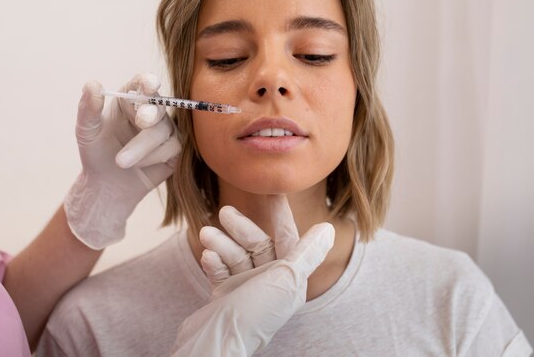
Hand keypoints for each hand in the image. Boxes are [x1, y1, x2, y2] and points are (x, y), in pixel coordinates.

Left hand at [64, 73, 180, 248]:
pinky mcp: (174, 148)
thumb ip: (88, 108)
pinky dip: (152, 158)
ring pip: (163, 130)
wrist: (108, 184)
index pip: (142, 84)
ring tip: (121, 161)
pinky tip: (139, 165)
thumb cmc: (96, 154)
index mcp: (129, 99)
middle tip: (141, 121)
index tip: (149, 84)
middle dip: (150, 114)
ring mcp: (165, 129)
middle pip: (158, 106)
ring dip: (141, 147)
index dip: (148, 81)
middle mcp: (151, 110)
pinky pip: (172, 147)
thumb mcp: (87, 131)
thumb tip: (93, 84)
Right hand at [170, 197, 334, 356]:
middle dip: (241, 228)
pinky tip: (207, 256)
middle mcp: (270, 282)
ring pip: (236, 255)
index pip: (287, 237)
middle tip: (225, 211)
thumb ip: (307, 253)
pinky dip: (214, 262)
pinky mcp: (225, 295)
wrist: (214, 345)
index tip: (269, 191)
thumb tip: (328, 229)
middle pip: (258, 244)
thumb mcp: (286, 280)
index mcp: (289, 278)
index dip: (279, 214)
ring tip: (205, 234)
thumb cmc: (254, 314)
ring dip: (221, 243)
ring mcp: (246, 289)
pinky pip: (220, 270)